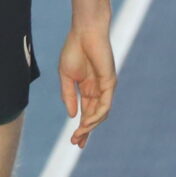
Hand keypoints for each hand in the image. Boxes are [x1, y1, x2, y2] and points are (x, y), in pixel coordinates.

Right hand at [59, 17, 115, 146]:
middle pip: (94, 117)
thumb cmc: (74, 50)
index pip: (86, 112)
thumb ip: (68, 95)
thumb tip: (72, 115)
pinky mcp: (110, 83)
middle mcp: (98, 91)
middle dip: (85, 131)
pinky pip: (105, 104)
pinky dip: (96, 115)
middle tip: (76, 144)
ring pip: (100, 114)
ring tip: (79, 135)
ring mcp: (105, 88)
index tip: (74, 141)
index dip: (81, 127)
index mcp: (87, 88)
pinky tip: (87, 122)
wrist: (84, 32)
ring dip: (90, 126)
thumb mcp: (66, 76)